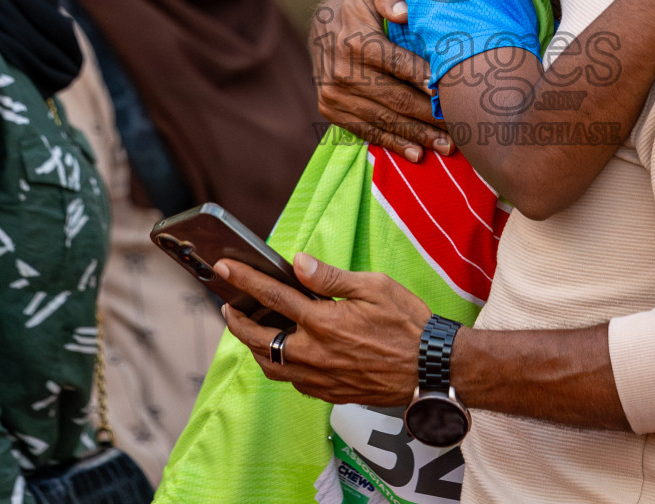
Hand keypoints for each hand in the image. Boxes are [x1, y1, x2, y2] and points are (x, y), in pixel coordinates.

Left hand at [217, 252, 431, 405]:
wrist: (430, 369)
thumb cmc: (408, 324)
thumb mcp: (375, 287)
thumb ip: (331, 277)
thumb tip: (297, 262)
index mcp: (323, 322)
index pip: (271, 296)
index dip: (243, 280)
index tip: (224, 268)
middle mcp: (314, 353)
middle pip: (259, 338)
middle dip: (237, 321)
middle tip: (229, 307)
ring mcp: (319, 377)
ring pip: (270, 366)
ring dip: (254, 347)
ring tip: (250, 331)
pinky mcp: (329, 392)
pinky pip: (291, 381)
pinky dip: (279, 365)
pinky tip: (285, 353)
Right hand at [310, 0, 452, 160]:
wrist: (323, 26)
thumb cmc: (362, 6)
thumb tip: (403, 12)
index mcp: (355, 42)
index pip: (400, 66)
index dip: (428, 82)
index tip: (453, 95)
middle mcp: (342, 72)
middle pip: (396, 99)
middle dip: (430, 117)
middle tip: (462, 130)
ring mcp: (334, 95)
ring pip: (384, 120)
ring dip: (418, 136)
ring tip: (448, 146)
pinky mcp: (330, 110)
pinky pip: (366, 131)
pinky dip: (393, 144)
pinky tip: (418, 154)